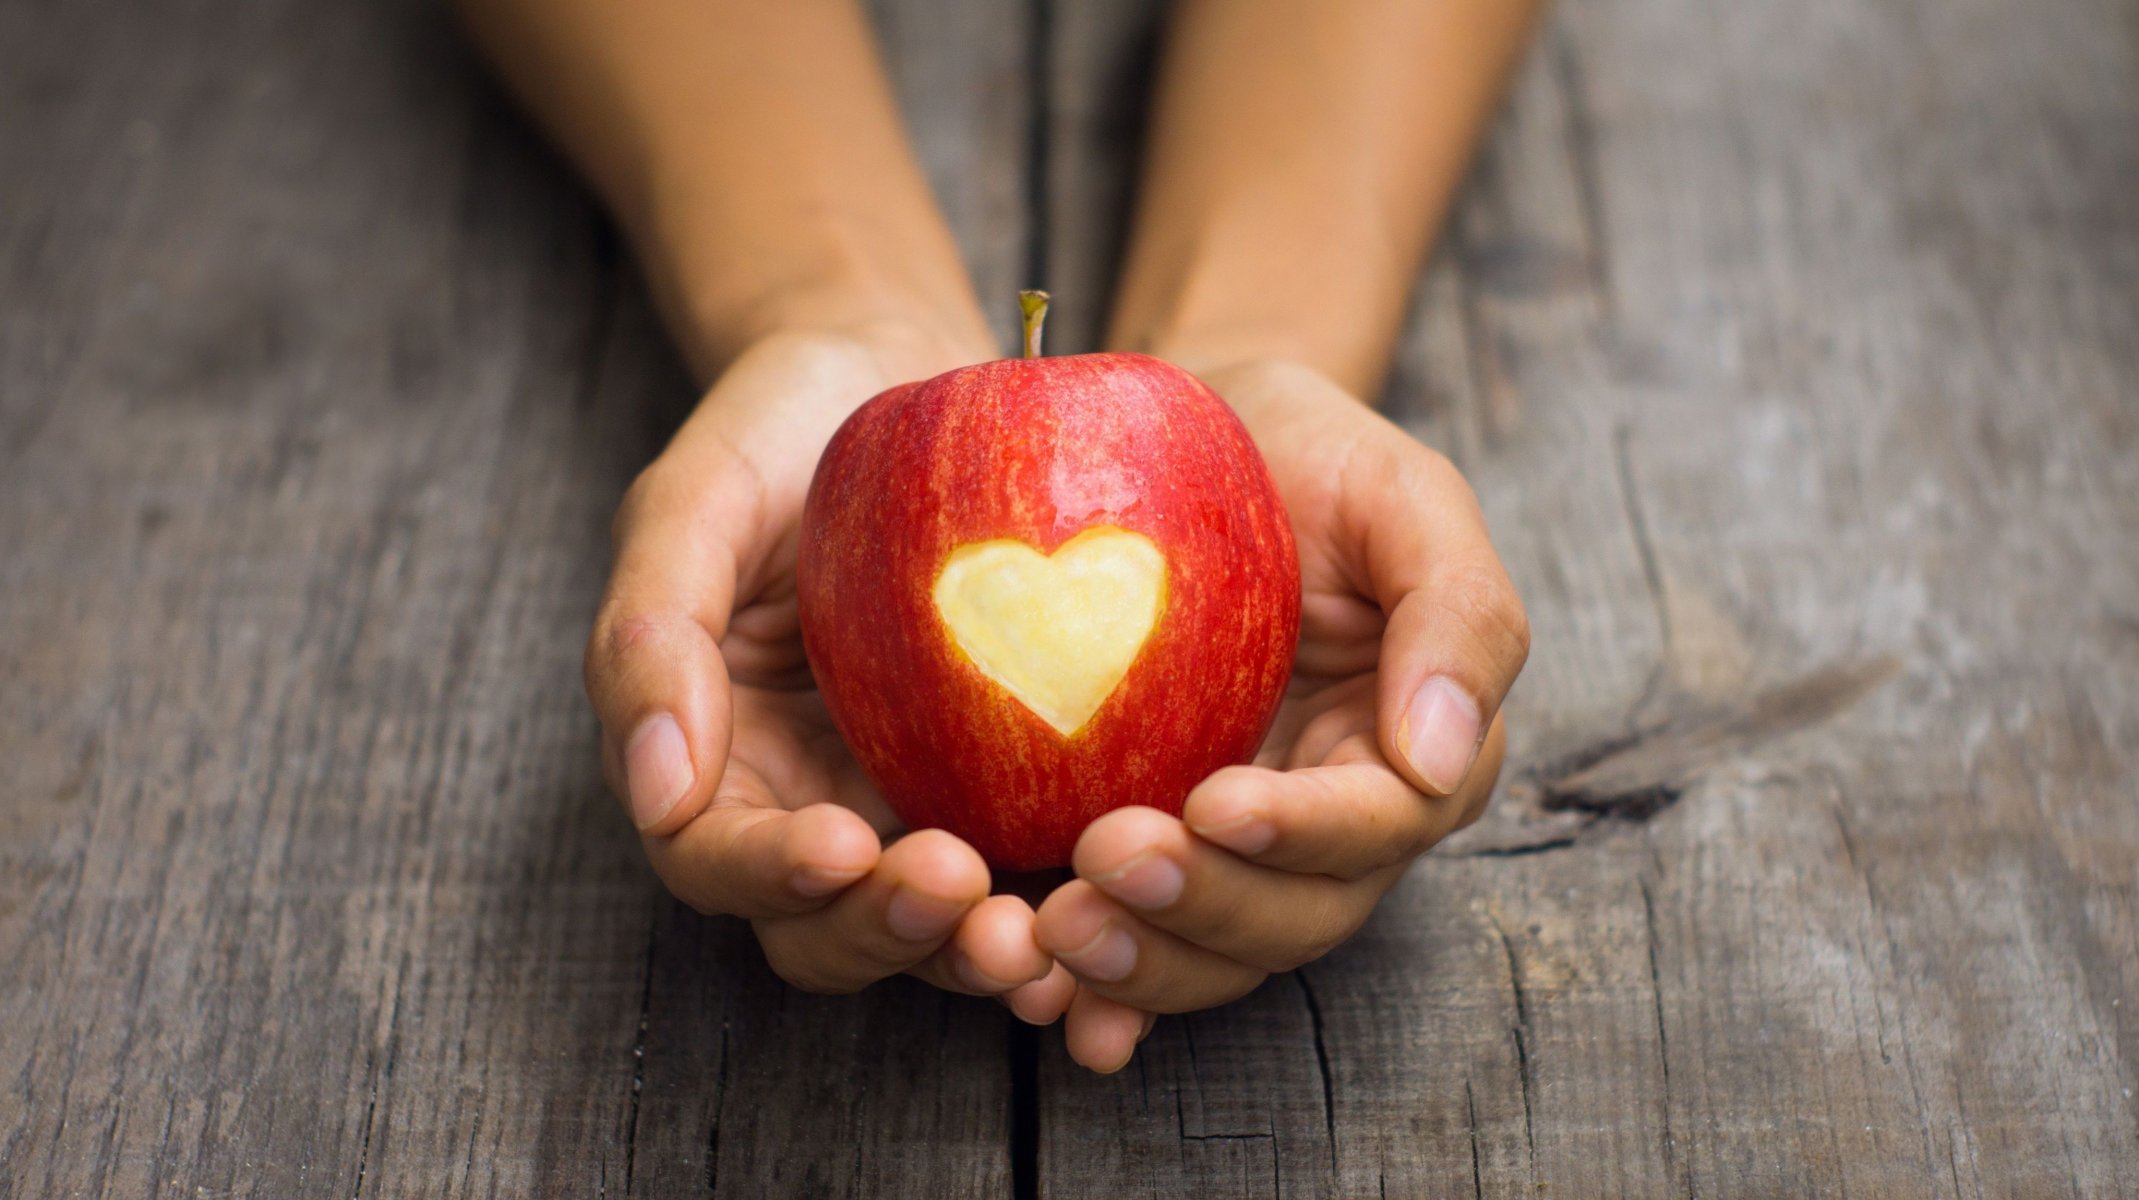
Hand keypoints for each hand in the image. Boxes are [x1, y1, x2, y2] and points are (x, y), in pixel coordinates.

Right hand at [584, 327, 1058, 1002]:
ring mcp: (911, 803)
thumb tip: (656, 791)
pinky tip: (1118, 893)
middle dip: (883, 932)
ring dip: (973, 948)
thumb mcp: (691, 503)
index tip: (840, 847)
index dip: (770, 875)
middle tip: (957, 889)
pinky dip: (1064, 903)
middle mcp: (806, 805)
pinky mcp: (1008, 788)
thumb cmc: (777, 429)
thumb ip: (649, 636)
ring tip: (1036, 931)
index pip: (717, 859)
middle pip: (824, 929)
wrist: (899, 376)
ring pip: (931, 927)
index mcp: (712, 759)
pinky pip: (1033, 867)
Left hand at [1029, 358, 1529, 1070]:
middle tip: (1103, 861)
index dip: (1303, 832)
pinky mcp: (1151, 854)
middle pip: (1292, 916)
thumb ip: (1456, 612)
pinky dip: (1095, 992)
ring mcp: (1236, 854)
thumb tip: (1441, 756)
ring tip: (1056, 933)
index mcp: (1412, 751)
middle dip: (1203, 908)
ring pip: (1213, 954)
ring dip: (1140, 964)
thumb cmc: (1302, 454)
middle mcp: (1332, 825)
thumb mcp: (1400, 493)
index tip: (1217, 804)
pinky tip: (1040, 998)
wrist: (1175, 444)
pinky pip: (1135, 942)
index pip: (1377, 824)